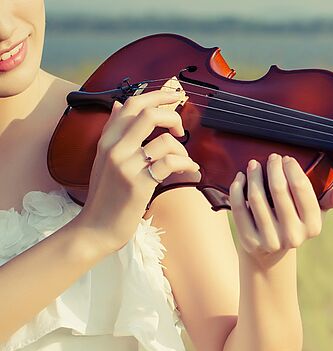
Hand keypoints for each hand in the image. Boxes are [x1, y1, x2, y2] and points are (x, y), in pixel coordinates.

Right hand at [73, 88, 200, 252]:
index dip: (157, 95)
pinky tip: (191, 171)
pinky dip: (187, 165)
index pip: (131, 105)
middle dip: (172, 115)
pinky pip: (170, 164)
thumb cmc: (106, 196)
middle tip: (181, 129)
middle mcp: (114, 148)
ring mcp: (126, 166)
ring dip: (182, 149)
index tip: (175, 96)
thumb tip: (119, 104)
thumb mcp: (104, 159)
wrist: (96, 228)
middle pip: (148, 114)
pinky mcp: (139, 184)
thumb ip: (113, 132)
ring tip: (185, 162)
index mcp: (106, 140)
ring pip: (164, 140)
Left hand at [228, 153, 332, 265]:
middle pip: (278, 190)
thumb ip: (331, 200)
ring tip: (254, 165)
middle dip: (273, 167)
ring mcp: (270, 240)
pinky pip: (240, 208)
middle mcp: (294, 236)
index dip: (292, 169)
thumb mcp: (315, 212)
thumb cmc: (295, 221)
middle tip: (271, 157)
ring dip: (254, 175)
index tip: (287, 159)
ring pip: (257, 197)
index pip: (301, 189)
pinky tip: (240, 178)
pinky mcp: (250, 242)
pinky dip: (238, 189)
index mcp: (313, 225)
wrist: (270, 252)